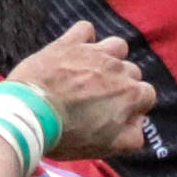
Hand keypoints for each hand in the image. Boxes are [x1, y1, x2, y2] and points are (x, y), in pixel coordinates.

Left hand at [8, 24, 154, 158]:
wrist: (30, 113)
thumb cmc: (67, 134)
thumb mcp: (105, 147)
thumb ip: (131, 137)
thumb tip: (138, 124)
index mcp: (131, 94)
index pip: (147, 95)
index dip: (133, 105)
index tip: (116, 113)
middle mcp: (118, 69)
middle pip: (131, 71)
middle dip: (119, 83)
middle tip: (98, 98)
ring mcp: (94, 52)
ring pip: (116, 46)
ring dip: (109, 57)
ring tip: (91, 72)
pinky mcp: (69, 42)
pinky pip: (85, 29)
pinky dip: (82, 38)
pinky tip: (74, 51)